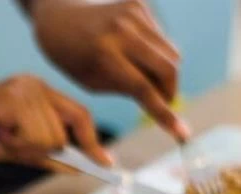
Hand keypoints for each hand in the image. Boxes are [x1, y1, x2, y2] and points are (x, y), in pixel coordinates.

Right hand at [0, 75, 109, 168]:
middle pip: (63, 133)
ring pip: (48, 139)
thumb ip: (44, 154)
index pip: (78, 115)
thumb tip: (76, 167)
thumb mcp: (14, 149)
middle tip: (6, 141)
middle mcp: (34, 85)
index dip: (92, 141)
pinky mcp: (11, 98)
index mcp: (38, 92)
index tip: (106, 165)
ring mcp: (23, 89)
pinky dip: (13, 144)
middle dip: (37, 150)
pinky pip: (31, 137)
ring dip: (21, 147)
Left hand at [32, 0, 190, 140]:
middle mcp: (121, 30)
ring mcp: (133, 13)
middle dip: (170, 91)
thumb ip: (127, 89)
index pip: (143, 88)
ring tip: (142, 75)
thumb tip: (164, 98)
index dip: (164, 114)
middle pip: (168, 68)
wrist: (58, 13)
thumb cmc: (73, 56)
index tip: (182, 133)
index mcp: (103, 54)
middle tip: (163, 102)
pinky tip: (133, 51)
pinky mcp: (139, 4)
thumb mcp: (92, 81)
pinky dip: (154, 51)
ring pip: (171, 53)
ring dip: (164, 72)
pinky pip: (162, 37)